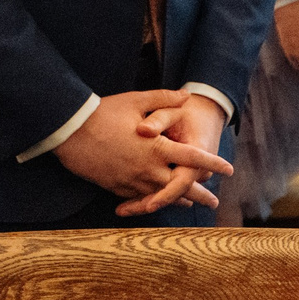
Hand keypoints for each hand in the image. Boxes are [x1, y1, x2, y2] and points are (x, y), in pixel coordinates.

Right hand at [54, 88, 230, 214]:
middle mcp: (148, 169)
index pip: (193, 159)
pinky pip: (139, 198)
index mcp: (157, 148)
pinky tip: (157, 202)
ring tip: (190, 204)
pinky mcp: (116, 187)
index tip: (229, 170)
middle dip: (200, 194)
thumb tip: (186, 96)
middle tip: (214, 202)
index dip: (213, 164)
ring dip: (177, 200)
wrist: (69, 131)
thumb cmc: (104, 113)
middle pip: (181, 186)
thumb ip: (164, 99)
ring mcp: (131, 181)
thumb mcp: (136, 100)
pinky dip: (152, 200)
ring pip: (161, 196)